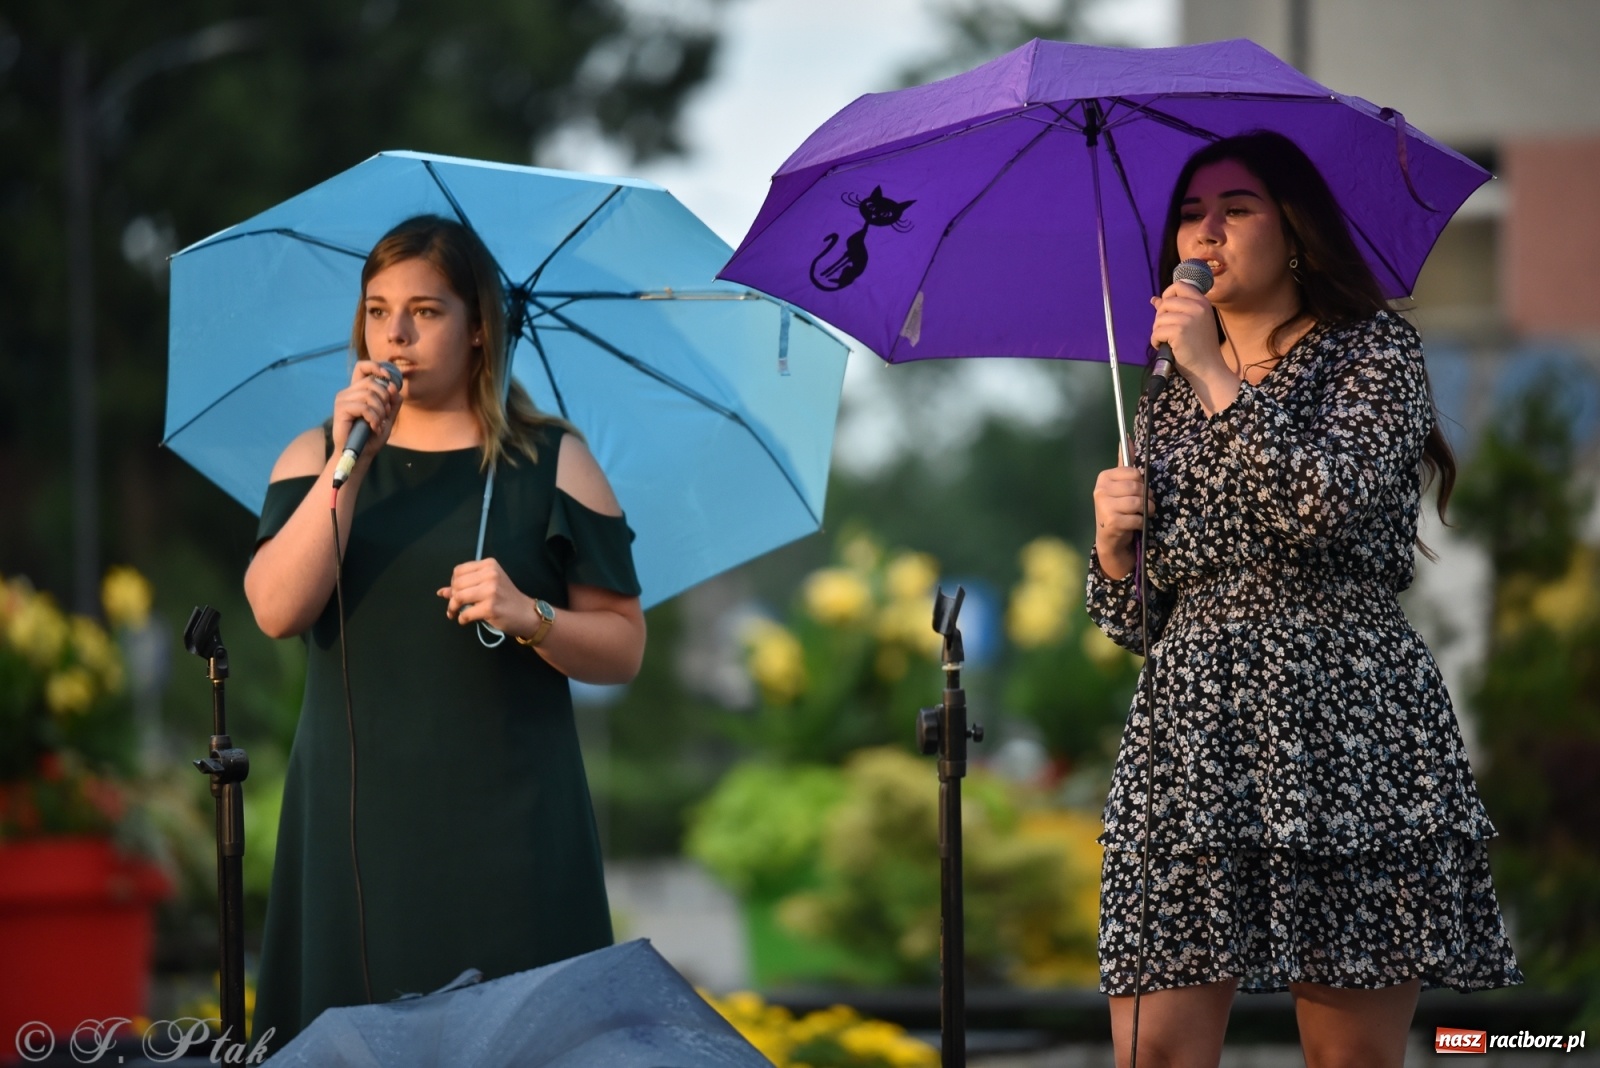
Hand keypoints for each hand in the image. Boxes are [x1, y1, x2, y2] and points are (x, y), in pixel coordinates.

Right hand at [332, 360, 402, 455]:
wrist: (360, 454)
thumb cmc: (372, 436)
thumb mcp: (388, 417)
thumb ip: (393, 402)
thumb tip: (394, 387)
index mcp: (358, 391)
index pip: (362, 367)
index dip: (376, 366)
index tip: (389, 378)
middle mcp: (348, 392)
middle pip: (372, 382)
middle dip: (385, 399)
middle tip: (385, 415)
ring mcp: (343, 400)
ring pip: (369, 395)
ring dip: (380, 411)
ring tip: (378, 424)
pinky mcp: (341, 410)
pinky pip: (364, 407)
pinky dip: (374, 418)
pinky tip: (374, 427)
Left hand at [437, 558, 536, 633]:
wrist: (526, 614)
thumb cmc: (506, 599)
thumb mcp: (488, 586)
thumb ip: (466, 587)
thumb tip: (441, 592)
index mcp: (489, 565)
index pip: (459, 571)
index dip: (453, 583)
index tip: (457, 592)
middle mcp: (491, 574)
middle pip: (457, 584)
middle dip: (452, 597)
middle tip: (455, 606)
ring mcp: (491, 591)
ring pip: (458, 597)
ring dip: (453, 608)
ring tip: (455, 613)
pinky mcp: (490, 607)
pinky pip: (465, 613)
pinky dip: (462, 619)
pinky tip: (465, 620)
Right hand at [1093, 463, 1153, 580]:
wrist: (1110, 537)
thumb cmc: (1118, 508)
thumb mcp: (1120, 485)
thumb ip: (1125, 463)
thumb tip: (1128, 437)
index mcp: (1104, 477)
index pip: (1135, 473)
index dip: (1142, 483)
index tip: (1137, 491)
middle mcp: (1101, 490)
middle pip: (1137, 487)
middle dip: (1146, 498)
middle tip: (1143, 506)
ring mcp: (1104, 506)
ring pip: (1139, 503)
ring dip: (1147, 511)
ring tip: (1142, 514)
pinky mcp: (1112, 521)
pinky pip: (1138, 518)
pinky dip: (1141, 523)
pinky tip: (1135, 525)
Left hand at [1149, 282, 1224, 383]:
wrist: (1208, 367)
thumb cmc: (1199, 347)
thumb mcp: (1191, 323)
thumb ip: (1174, 309)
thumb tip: (1154, 299)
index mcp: (1202, 302)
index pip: (1179, 285)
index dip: (1168, 294)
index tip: (1167, 309)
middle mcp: (1197, 307)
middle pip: (1166, 302)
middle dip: (1160, 317)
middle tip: (1166, 330)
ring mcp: (1188, 318)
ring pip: (1159, 318)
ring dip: (1158, 331)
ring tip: (1167, 340)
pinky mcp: (1179, 331)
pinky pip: (1156, 332)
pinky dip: (1156, 341)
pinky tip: (1164, 346)